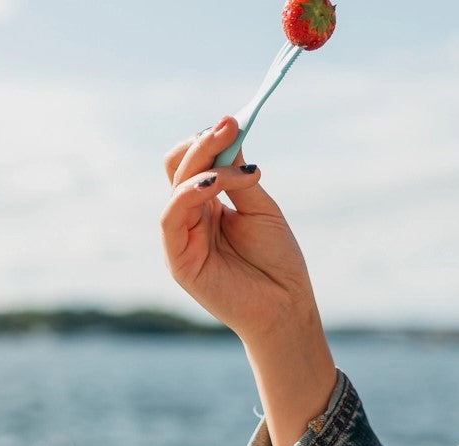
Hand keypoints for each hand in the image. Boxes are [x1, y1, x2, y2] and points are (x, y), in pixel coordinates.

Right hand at [160, 118, 321, 347]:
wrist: (287, 309)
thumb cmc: (279, 264)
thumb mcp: (262, 210)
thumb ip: (241, 177)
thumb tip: (228, 134)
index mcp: (209, 207)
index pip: (194, 162)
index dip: (210, 141)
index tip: (235, 122)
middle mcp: (191, 219)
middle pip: (178, 166)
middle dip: (203, 143)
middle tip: (231, 126)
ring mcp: (181, 238)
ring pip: (175, 185)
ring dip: (204, 163)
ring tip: (237, 161)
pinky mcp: (177, 259)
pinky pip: (171, 216)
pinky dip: (190, 192)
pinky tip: (214, 181)